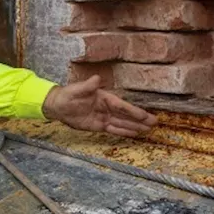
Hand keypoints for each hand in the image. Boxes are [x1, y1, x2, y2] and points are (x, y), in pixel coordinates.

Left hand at [41, 75, 156, 137]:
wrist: (58, 105)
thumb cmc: (68, 94)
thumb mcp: (77, 89)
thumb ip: (88, 86)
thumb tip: (96, 78)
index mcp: (105, 98)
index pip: (122, 106)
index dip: (134, 111)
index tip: (145, 115)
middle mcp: (107, 108)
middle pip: (126, 116)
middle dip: (140, 120)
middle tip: (154, 123)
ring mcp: (104, 118)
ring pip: (122, 123)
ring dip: (135, 127)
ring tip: (148, 130)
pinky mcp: (98, 126)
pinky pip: (113, 130)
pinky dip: (123, 132)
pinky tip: (134, 134)